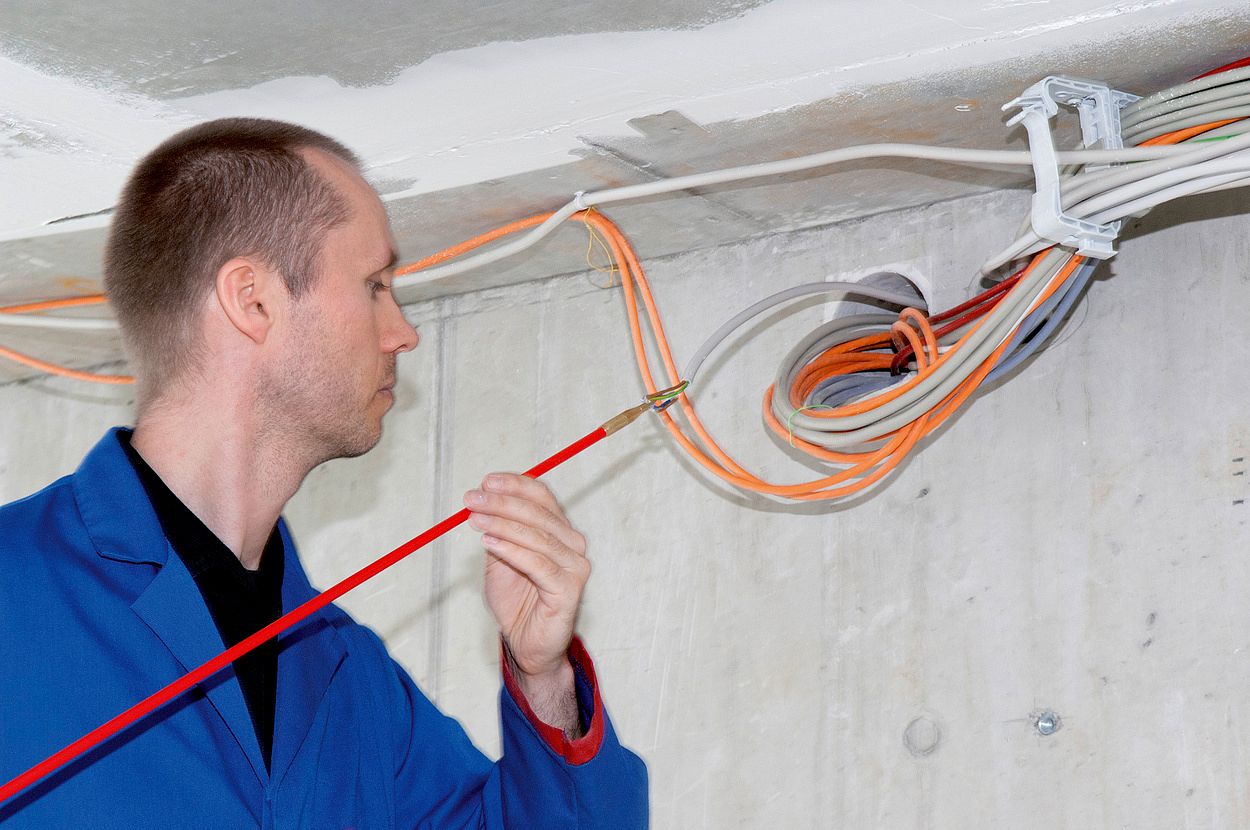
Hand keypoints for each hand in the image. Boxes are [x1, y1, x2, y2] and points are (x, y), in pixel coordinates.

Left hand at [464, 473, 589, 729]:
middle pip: (538, 512)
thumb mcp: (500, 560)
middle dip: (501, 503)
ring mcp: (575, 566)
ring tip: (474, 520)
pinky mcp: (569, 589)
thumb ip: (498, 532)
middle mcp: (573, 544)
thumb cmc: (516, 602)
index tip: (485, 482)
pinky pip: (537, 563)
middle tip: (471, 499)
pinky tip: (488, 543)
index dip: (514, 485)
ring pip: (536, 536)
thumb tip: (482, 501)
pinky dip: (511, 550)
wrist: (527, 645)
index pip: (542, 496)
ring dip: (501, 524)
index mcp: (560, 531)